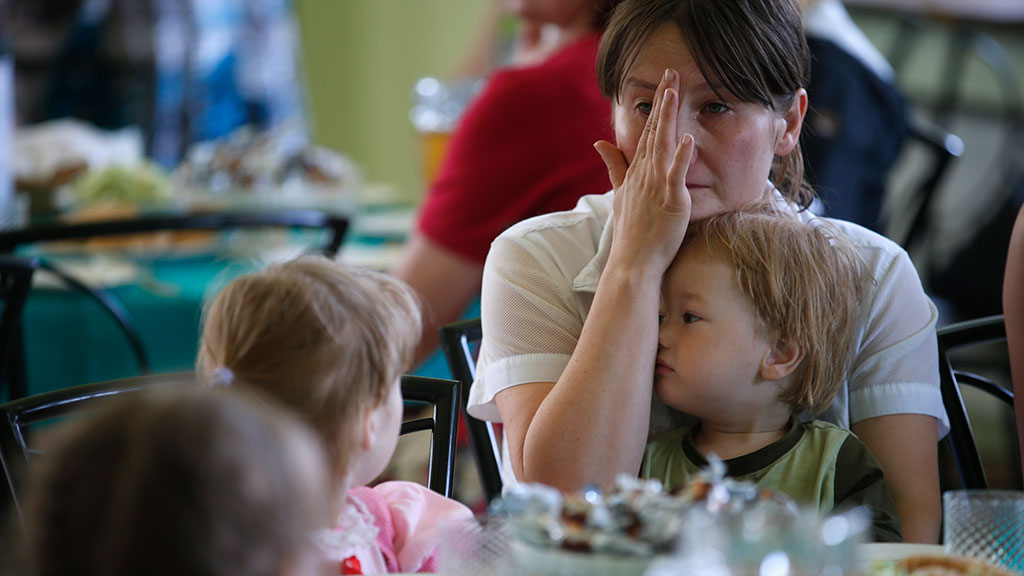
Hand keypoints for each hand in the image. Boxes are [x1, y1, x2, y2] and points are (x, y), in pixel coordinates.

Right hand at [595, 69, 693, 275]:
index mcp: (637, 171)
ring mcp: (656, 186)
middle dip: (663, 100)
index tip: (664, 82)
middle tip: (671, 71)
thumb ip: (614, 166)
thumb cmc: (631, 232)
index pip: (648, 131)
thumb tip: (599, 142)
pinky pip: (675, 175)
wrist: (632, 263)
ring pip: (663, 144)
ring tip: (674, 91)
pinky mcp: (670, 201)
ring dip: (668, 117)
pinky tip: (688, 138)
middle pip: (655, 130)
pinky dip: (681, 157)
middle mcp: (645, 174)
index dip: (656, 105)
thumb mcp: (619, 194)